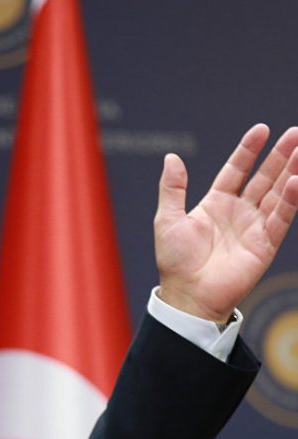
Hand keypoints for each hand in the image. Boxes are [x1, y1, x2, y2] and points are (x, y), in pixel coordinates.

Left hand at [155, 124, 297, 321]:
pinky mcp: (265, 244)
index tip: (261, 129)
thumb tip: (171, 157)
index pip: (236, 170)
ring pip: (277, 194)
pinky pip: (281, 218)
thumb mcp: (168, 218)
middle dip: (279, 156)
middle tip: (296, 133)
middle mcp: (237, 212)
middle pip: (263, 178)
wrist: (187, 294)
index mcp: (214, 204)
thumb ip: (172, 188)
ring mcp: (253, 227)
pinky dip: (291, 199)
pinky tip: (297, 179)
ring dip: (291, 172)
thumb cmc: (175, 261)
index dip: (248, 151)